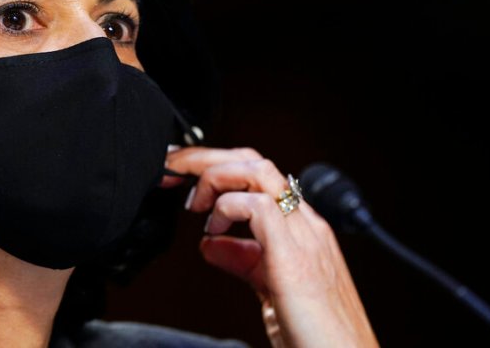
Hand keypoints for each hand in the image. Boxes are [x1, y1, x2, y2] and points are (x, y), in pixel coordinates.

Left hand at [162, 146, 377, 347]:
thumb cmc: (317, 335)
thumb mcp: (270, 289)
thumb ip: (243, 260)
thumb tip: (210, 243)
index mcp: (301, 228)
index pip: (256, 174)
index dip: (215, 168)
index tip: (180, 179)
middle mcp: (305, 224)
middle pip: (253, 161)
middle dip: (205, 158)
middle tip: (172, 172)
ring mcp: (304, 236)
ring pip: (257, 170)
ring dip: (214, 176)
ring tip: (194, 203)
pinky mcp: (295, 258)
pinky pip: (259, 207)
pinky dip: (227, 209)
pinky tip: (213, 229)